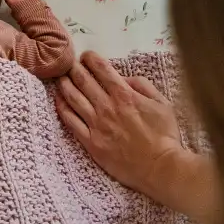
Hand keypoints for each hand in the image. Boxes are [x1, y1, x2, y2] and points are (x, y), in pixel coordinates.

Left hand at [56, 52, 184, 198]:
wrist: (160, 167)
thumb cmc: (165, 135)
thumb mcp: (162, 103)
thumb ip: (143, 85)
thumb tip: (124, 78)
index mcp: (124, 95)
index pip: (101, 69)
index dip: (90, 58)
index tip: (86, 55)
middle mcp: (107, 106)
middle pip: (83, 80)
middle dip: (73, 67)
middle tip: (68, 63)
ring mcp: (96, 125)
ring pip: (73, 98)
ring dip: (64, 84)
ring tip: (59, 77)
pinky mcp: (90, 142)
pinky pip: (70, 122)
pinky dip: (62, 108)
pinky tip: (58, 100)